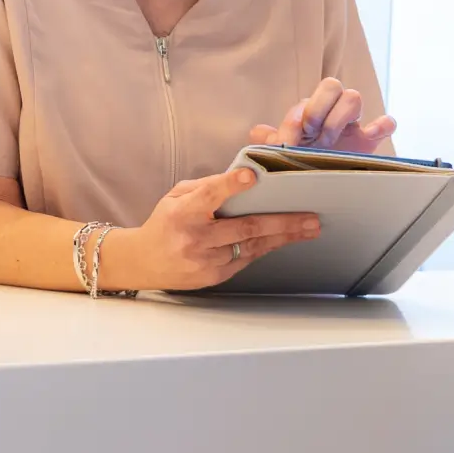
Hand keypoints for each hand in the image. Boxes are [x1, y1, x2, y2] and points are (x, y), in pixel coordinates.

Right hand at [104, 168, 320, 291]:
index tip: (251, 176)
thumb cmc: (165, 223)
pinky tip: (284, 239)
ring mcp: (204, 260)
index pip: (208, 195)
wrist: (143, 262)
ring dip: (283, 237)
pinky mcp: (213, 276)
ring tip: (309, 228)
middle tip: (310, 217)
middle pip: (244, 228)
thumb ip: (206, 187)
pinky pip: (246, 258)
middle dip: (282, 222)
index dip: (230, 185)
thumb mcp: (176, 197)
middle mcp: (194, 238)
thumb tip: (243, 178)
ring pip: (252, 246)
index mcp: (182, 213)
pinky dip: (266, 247)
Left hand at [249, 77, 396, 154]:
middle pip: (332, 86)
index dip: (308, 110)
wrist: (314, 187)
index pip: (310, 97)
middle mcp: (331, 112)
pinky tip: (371, 135)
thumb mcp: (279, 155)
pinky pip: (386, 124)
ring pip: (353, 98)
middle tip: (316, 134)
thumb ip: (269, 142)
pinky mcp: (370, 142)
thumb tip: (257, 132)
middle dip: (321, 108)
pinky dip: (382, 125)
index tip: (302, 132)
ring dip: (341, 118)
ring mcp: (352, 126)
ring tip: (331, 143)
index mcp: (310, 111)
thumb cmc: (296, 165)